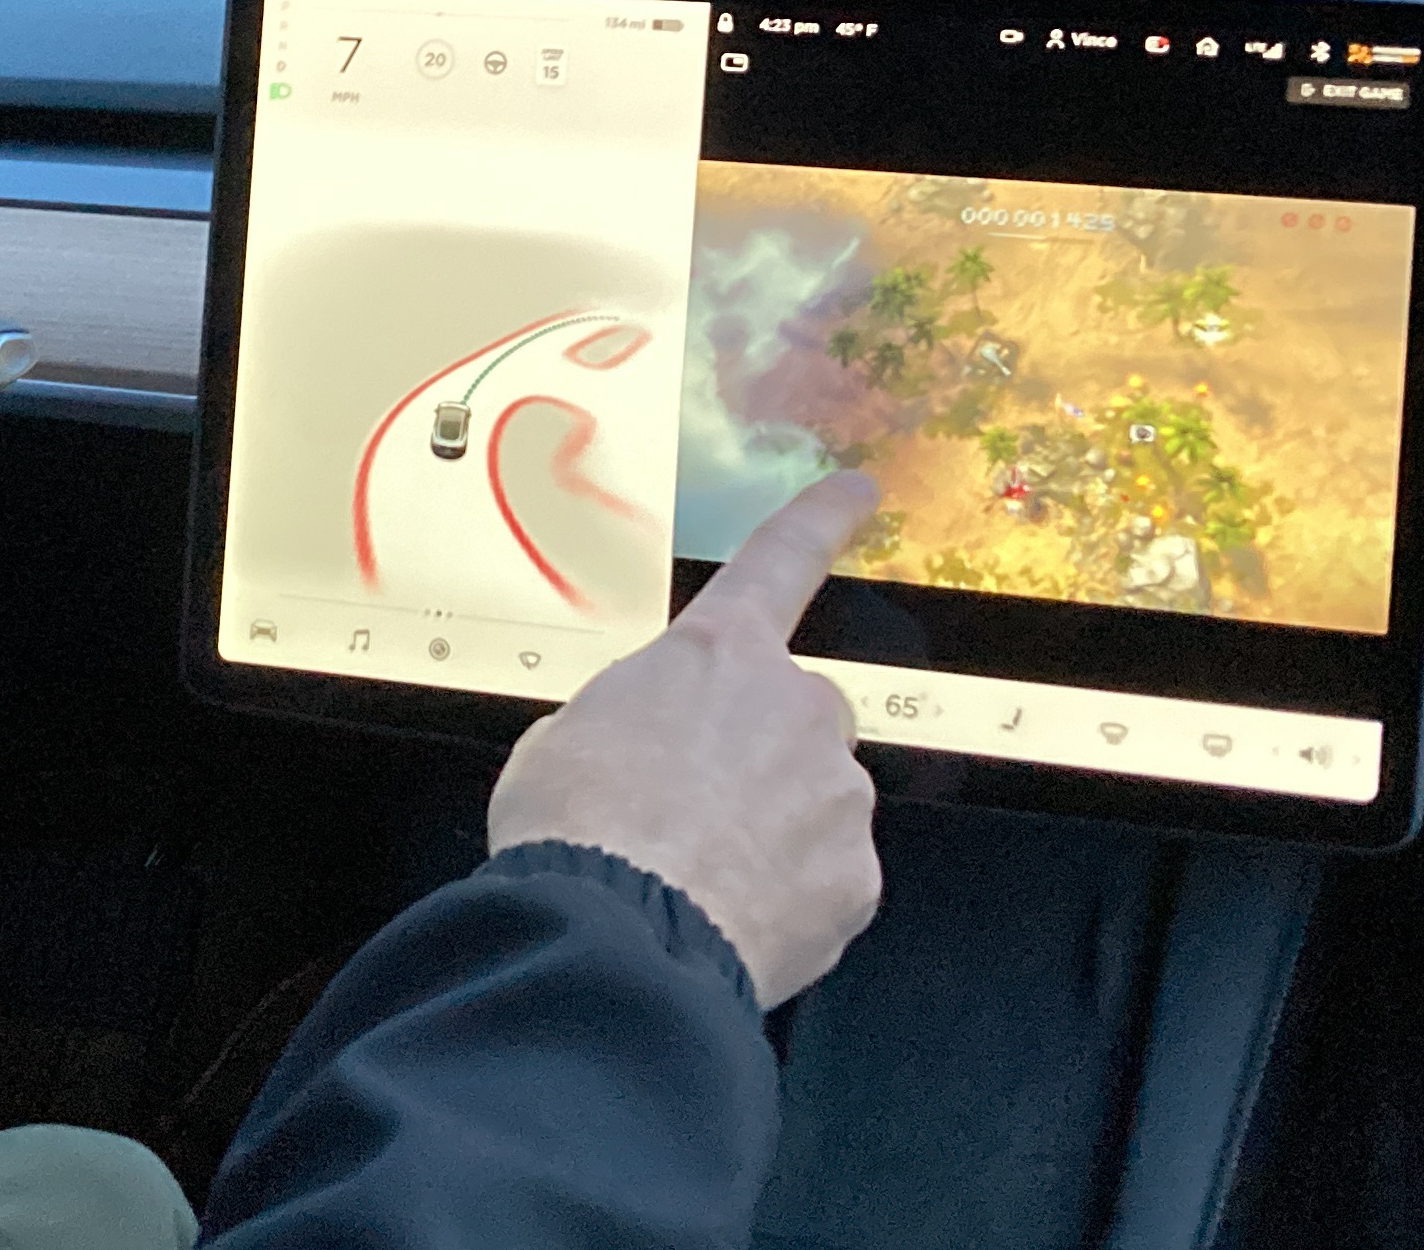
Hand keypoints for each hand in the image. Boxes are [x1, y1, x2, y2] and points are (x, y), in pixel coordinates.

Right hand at [486, 472, 881, 1006]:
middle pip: (796, 714)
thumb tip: (637, 752)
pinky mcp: (855, 878)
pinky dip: (786, 897)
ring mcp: (835, 793)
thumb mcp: (564, 740)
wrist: (616, 934)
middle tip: (688, 808)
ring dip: (770, 829)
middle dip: (759, 752)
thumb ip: (628, 722)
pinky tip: (727, 918)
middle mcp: (796, 706)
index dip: (820, 520)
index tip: (858, 490)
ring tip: (696, 877)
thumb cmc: (575, 827)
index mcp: (717, 654)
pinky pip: (826, 878)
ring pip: (814, 799)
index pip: (778, 562)